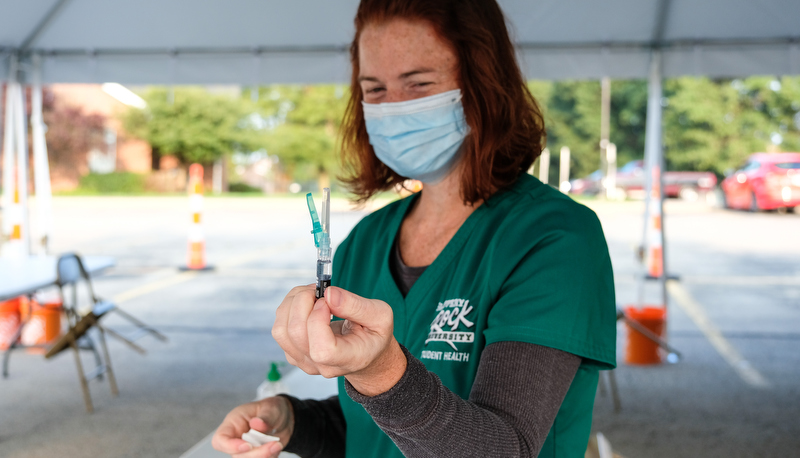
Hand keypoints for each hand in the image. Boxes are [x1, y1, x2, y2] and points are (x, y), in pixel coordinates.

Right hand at [211, 396, 291, 456]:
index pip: (220, 439)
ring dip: (265, 456)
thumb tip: (256, 424)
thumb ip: (265, 416)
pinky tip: (276, 447)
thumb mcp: (271, 407)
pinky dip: (270, 457)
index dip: (230, 446)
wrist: (284, 418)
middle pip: (237, 455)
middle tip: (275, 444)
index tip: (248, 446)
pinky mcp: (256, 457)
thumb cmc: (272, 409)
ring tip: (277, 444)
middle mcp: (236, 439)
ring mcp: (245, 450)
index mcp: (233, 423)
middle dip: (257, 453)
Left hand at [271, 285, 406, 395]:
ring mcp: (304, 362)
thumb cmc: (374, 334)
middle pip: (296, 334)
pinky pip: (280, 328)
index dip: (318, 320)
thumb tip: (329, 294)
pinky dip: (289, 308)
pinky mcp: (293, 353)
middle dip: (303, 301)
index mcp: (347, 359)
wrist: (365, 352)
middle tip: (319, 290)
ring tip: (312, 294)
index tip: (328, 302)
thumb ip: (357, 305)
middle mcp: (321, 366)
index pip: (321, 350)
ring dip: (292, 302)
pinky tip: (307, 304)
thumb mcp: (380, 315)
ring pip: (282, 330)